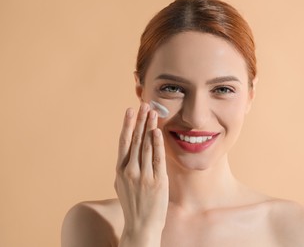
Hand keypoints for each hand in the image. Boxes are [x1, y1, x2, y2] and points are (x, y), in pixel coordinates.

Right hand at [115, 103, 168, 245]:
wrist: (141, 226)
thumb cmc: (133, 205)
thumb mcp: (123, 185)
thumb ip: (125, 169)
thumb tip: (128, 154)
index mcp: (120, 170)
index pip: (124, 142)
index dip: (127, 124)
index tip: (130, 110)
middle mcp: (129, 171)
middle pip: (135, 140)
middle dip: (140, 120)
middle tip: (144, 104)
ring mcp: (143, 176)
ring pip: (145, 145)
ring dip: (149, 126)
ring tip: (153, 112)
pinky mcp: (156, 181)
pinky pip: (156, 158)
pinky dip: (156, 143)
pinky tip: (157, 131)